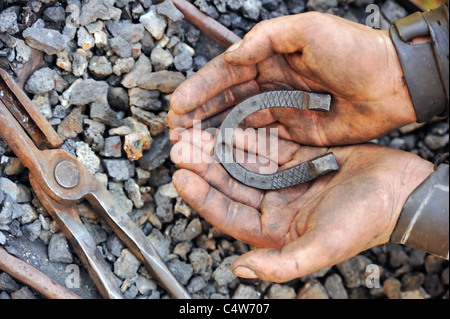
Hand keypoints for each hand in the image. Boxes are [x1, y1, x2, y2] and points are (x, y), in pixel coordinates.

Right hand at [168, 12, 415, 145]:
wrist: (391, 83)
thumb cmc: (353, 51)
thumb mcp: (308, 30)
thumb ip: (268, 37)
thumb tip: (233, 56)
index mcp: (270, 56)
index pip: (227, 73)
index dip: (201, 88)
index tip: (178, 104)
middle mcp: (271, 83)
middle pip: (227, 100)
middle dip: (200, 114)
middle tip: (177, 130)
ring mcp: (281, 108)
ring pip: (240, 122)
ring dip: (215, 133)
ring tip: (191, 145)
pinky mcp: (294, 131)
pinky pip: (262, 140)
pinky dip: (241, 147)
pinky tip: (222, 155)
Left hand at [170, 128, 432, 281]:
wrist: (400, 191)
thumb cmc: (365, 221)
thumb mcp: (321, 246)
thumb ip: (280, 264)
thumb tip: (239, 269)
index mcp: (274, 229)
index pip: (228, 213)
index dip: (203, 197)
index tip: (180, 177)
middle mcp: (275, 204)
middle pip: (231, 184)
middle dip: (205, 166)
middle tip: (181, 148)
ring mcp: (285, 180)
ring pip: (244, 163)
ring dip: (220, 149)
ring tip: (197, 135)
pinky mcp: (298, 158)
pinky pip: (266, 146)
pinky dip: (247, 137)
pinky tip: (228, 127)